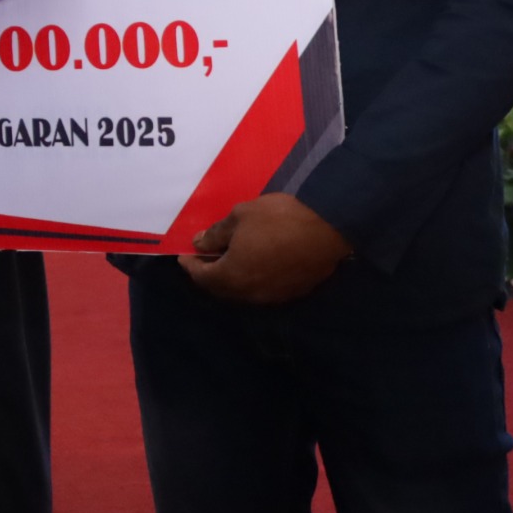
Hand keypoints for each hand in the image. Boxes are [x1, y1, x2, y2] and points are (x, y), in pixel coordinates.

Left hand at [177, 193, 352, 304]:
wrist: (327, 229)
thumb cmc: (278, 218)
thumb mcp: (240, 216)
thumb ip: (216, 234)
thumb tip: (199, 244)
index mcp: (232, 276)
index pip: (202, 277)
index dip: (190, 265)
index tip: (184, 255)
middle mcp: (249, 294)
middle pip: (221, 289)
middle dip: (209, 274)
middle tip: (204, 256)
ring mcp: (272, 296)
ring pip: (242, 292)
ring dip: (230, 278)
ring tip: (228, 259)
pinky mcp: (292, 293)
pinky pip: (262, 290)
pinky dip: (251, 278)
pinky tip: (254, 263)